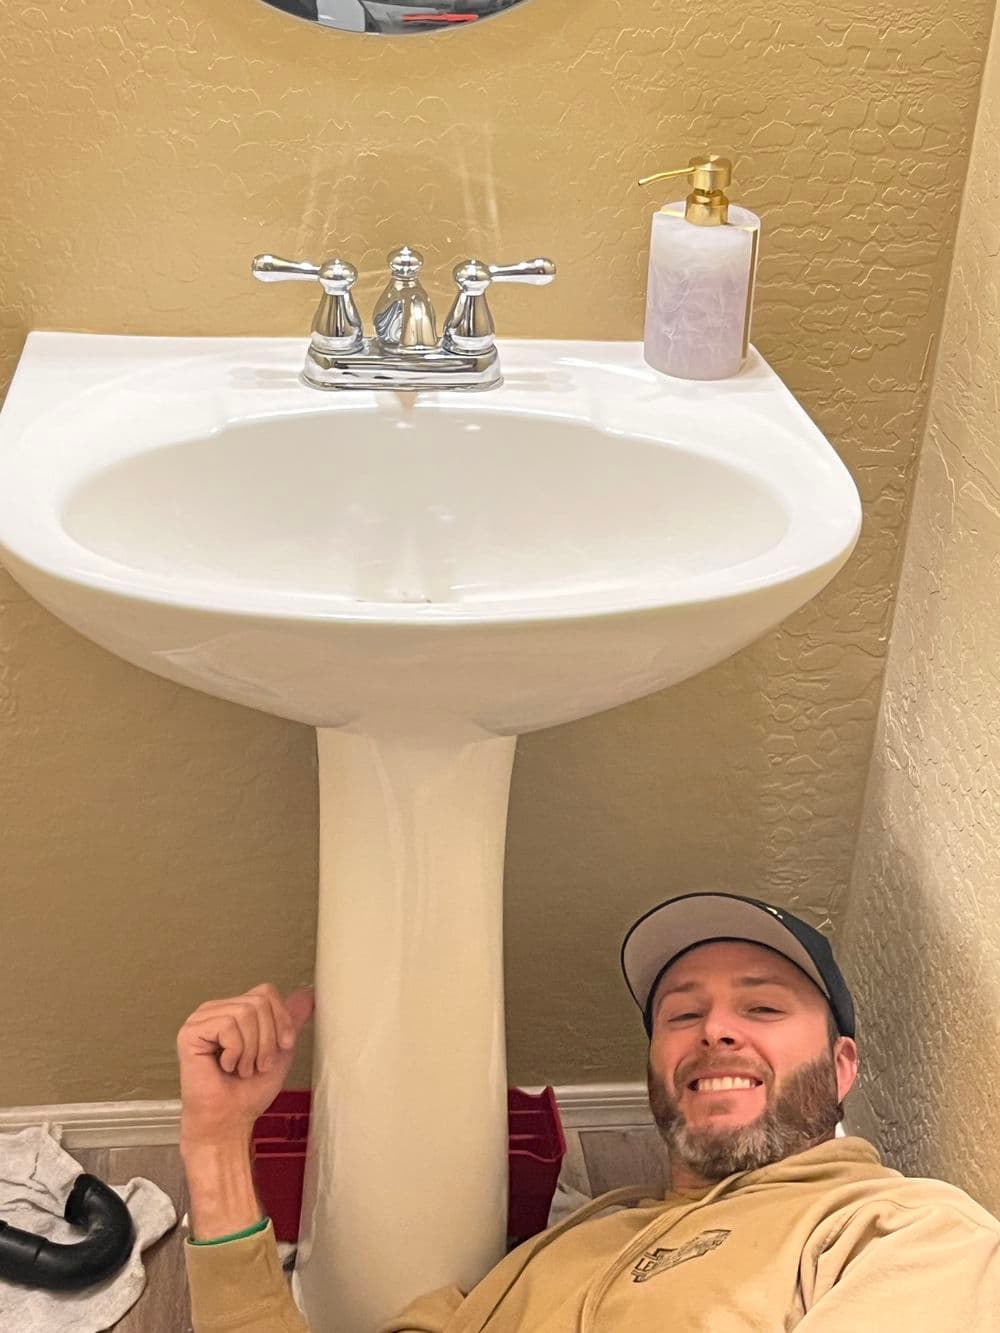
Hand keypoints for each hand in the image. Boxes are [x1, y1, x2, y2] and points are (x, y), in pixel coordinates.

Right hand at [177, 982, 314, 1147]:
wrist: (230, 1121)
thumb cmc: (249, 1092)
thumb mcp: (280, 1049)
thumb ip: (290, 1019)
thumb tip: (309, 993)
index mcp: (234, 1009)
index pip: (266, 992)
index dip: (280, 1020)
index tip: (280, 1048)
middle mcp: (215, 1009)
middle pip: (258, 1002)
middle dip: (266, 1040)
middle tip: (255, 1065)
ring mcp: (200, 1019)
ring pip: (245, 1013)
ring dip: (251, 1050)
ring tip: (241, 1069)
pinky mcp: (190, 1033)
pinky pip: (227, 1026)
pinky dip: (235, 1052)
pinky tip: (224, 1067)